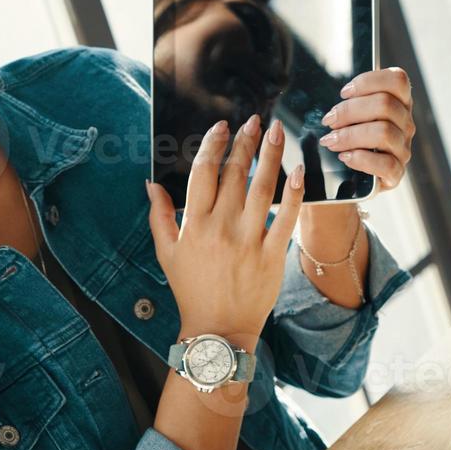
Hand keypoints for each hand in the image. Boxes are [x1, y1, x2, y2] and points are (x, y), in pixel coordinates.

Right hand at [145, 114, 304, 346]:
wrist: (217, 329)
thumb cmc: (190, 290)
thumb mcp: (166, 253)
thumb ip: (159, 216)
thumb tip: (152, 183)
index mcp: (194, 224)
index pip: (203, 173)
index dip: (212, 145)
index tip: (222, 127)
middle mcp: (221, 228)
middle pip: (235, 174)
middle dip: (245, 142)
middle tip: (255, 120)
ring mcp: (248, 241)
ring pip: (262, 188)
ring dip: (270, 155)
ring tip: (276, 131)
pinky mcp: (272, 255)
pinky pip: (286, 218)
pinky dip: (294, 194)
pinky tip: (298, 171)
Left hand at [316, 67, 415, 191]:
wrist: (357, 178)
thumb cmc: (353, 140)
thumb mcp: (355, 116)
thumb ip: (353, 101)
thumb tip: (338, 97)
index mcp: (400, 103)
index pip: (398, 80)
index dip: (369, 81)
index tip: (343, 92)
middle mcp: (406, 124)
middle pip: (385, 104)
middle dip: (350, 111)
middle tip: (329, 120)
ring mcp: (403, 149)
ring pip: (384, 132)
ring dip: (350, 135)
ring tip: (331, 140)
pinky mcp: (397, 173)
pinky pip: (386, 164)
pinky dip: (361, 159)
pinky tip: (345, 157)